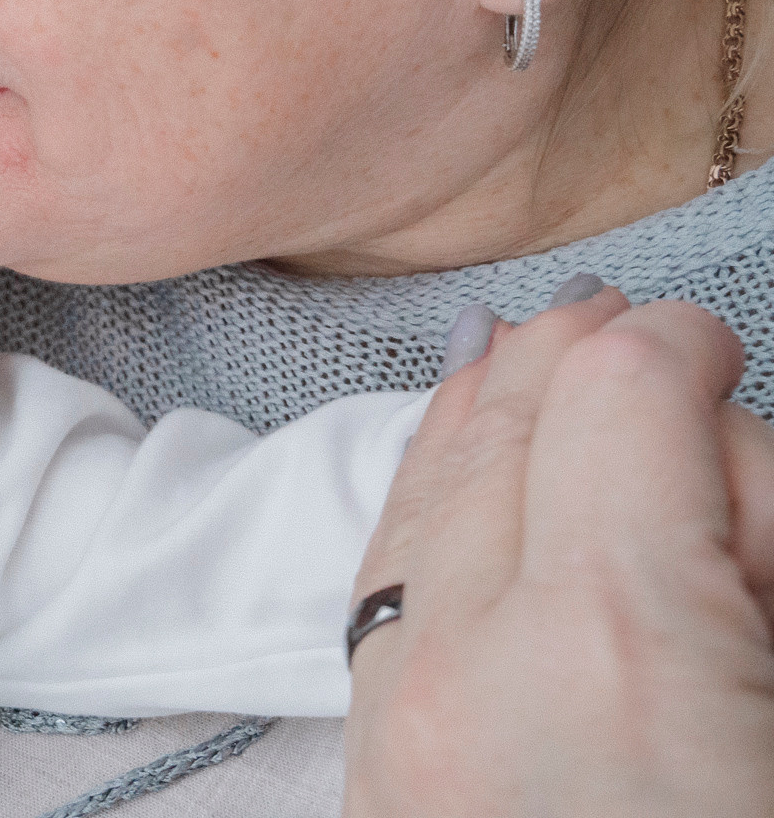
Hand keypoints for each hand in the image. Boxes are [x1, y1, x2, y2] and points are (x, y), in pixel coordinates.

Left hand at [343, 282, 773, 815]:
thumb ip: (749, 541)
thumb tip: (699, 446)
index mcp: (616, 646)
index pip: (618, 394)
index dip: (677, 348)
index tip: (714, 352)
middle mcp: (474, 666)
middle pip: (512, 427)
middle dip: (580, 365)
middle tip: (640, 335)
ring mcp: (398, 720)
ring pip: (425, 493)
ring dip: (492, 416)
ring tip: (543, 357)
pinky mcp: (369, 769)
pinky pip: (383, 583)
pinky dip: (427, 498)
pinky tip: (456, 453)